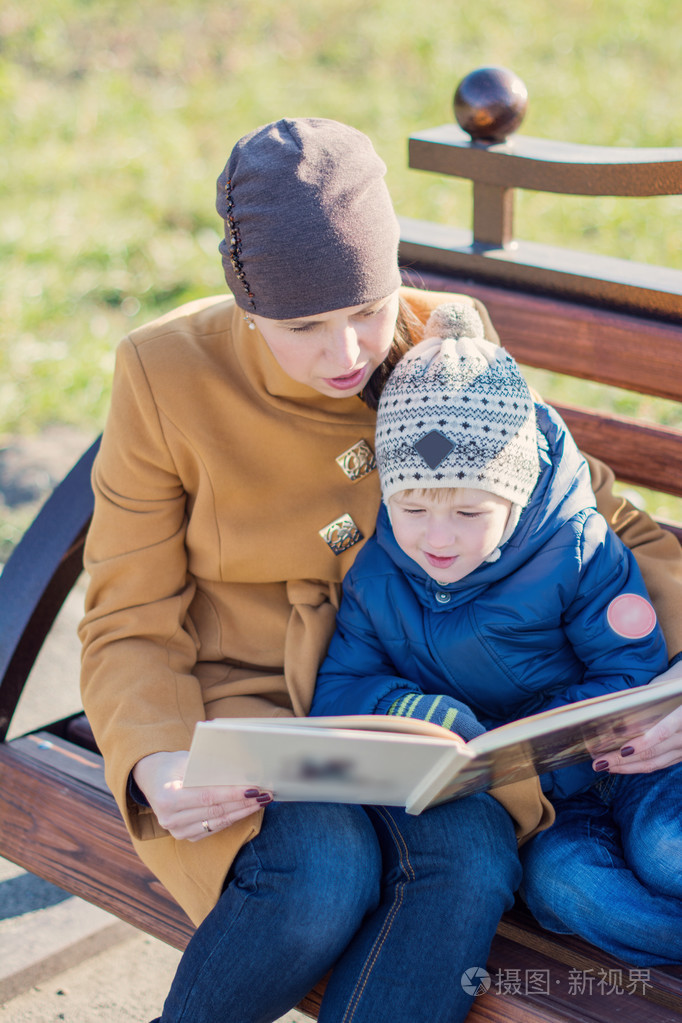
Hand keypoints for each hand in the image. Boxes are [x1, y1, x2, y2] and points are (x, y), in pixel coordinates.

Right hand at [132, 750, 271, 840]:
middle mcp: (170, 819)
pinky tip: (245, 809)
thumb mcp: (186, 760)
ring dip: (242, 812)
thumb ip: (208, 768)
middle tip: (265, 794)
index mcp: (168, 797)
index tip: (254, 789)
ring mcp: (176, 831)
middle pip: (216, 811)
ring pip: (217, 823)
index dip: (233, 794)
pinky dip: (232, 819)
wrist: (151, 779)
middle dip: (243, 803)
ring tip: (260, 802)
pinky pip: (213, 829)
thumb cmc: (173, 765)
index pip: (208, 797)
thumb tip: (240, 771)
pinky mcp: (184, 837)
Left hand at [592, 661, 681, 774]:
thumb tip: (619, 706)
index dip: (642, 743)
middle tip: (599, 762)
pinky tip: (620, 766)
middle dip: (623, 760)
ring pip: (654, 763)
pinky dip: (638, 766)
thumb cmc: (676, 690)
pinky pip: (659, 765)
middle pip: (652, 753)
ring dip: (627, 767)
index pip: (662, 733)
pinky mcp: (680, 756)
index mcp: (681, 717)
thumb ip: (648, 697)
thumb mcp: (666, 687)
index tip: (623, 750)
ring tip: (604, 765)